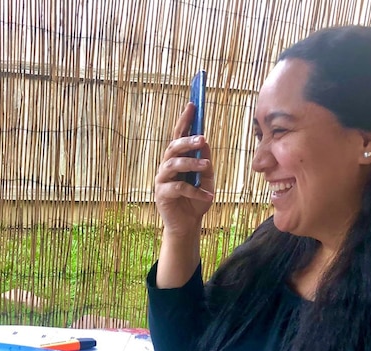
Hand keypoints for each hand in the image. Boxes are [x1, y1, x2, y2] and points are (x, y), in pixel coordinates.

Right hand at [154, 103, 215, 237]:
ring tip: (206, 166)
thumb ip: (205, 163)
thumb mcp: (206, 179)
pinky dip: (195, 191)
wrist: (188, 225)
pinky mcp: (162, 194)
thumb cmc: (196, 200)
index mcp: (177, 159)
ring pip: (173, 165)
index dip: (185, 120)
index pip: (179, 135)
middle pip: (173, 147)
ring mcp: (162, 180)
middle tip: (202, 139)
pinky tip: (208, 196)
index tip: (192, 105)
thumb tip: (205, 145)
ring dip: (191, 163)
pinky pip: (179, 188)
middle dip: (187, 141)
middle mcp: (167, 166)